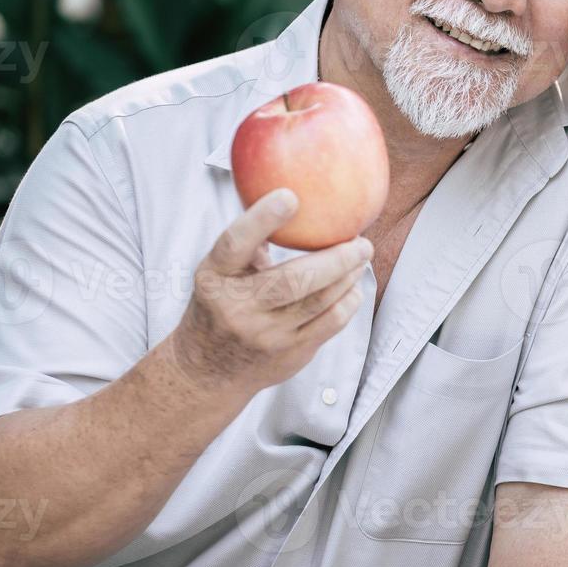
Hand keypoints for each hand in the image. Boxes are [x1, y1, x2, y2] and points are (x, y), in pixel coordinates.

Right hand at [167, 188, 372, 394]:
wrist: (207, 371)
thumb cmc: (221, 305)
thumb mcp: (219, 273)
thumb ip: (249, 243)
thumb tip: (293, 197)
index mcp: (215, 279)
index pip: (235, 244)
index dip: (261, 219)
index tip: (290, 195)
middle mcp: (238, 309)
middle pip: (293, 280)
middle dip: (336, 258)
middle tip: (360, 240)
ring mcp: (265, 335)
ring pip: (320, 301)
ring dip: (348, 275)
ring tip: (360, 256)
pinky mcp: (290, 354)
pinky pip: (331, 323)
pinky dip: (349, 300)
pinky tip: (353, 286)